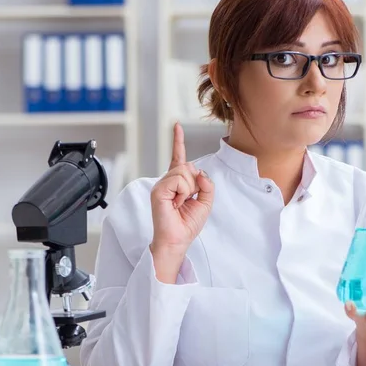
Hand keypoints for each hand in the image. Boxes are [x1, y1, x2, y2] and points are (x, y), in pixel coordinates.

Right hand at [150, 122, 214, 256]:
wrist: (178, 239)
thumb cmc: (187, 224)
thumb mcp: (205, 201)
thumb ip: (206, 184)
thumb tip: (198, 171)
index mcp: (177, 182)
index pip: (178, 157)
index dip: (178, 141)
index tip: (177, 126)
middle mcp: (168, 181)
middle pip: (188, 165)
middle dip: (195, 183)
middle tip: (188, 200)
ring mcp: (162, 184)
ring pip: (184, 172)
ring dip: (189, 189)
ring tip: (181, 203)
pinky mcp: (159, 190)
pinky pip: (178, 180)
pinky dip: (183, 192)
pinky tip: (176, 203)